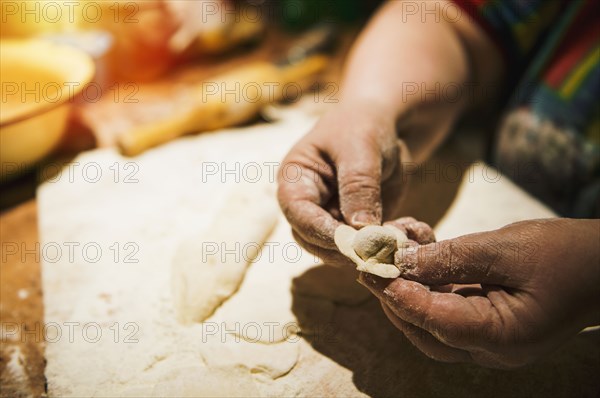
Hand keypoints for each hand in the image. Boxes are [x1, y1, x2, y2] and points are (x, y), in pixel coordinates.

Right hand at [277, 101, 410, 261]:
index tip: (353, 243)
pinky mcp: (353, 229)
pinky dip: (384, 249)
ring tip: (398, 241)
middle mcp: (307, 205)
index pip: (298, 214)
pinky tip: (408, 236)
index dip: (322, 232)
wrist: (385, 124)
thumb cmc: (364, 125)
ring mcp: (329, 219)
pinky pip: (364, 249)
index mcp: (296, 180)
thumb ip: (359, 186)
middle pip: (313, 241)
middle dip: (345, 249)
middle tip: (379, 249)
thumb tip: (360, 229)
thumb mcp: (361, 148)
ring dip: (367, 253)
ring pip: (338, 252)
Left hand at [358, 219, 599, 367]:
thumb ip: (452, 257)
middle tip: (370, 263)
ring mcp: (489, 340)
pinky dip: (428, 287)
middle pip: (425, 330)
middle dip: (394, 296)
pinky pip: (447, 311)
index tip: (369, 269)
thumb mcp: (507, 248)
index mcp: (503, 337)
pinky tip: (417, 257)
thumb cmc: (567, 255)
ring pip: (431, 323)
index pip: (435, 321)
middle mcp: (491, 349)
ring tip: (391, 254)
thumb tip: (402, 261)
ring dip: (408, 290)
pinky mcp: (487, 325)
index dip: (398, 295)